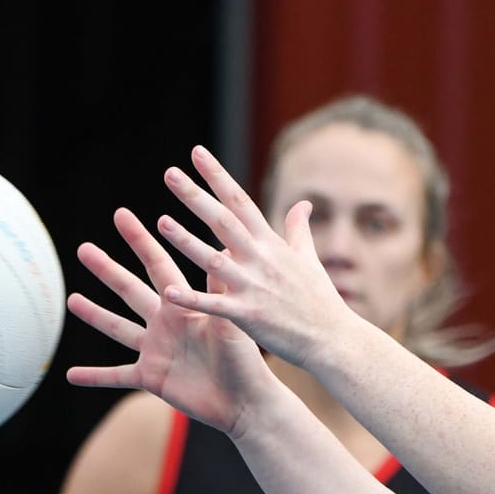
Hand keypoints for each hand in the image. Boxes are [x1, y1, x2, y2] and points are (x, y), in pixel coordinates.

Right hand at [65, 207, 278, 435]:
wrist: (246, 401)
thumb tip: (222, 247)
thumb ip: (219, 291)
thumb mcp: (231, 323)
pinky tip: (69, 375)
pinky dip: (93, 377)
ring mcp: (155, 350)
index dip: (140, 240)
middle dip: (106, 269)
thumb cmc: (246, 361)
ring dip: (94, 315)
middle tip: (83, 249)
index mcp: (183, 305)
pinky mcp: (151, 378)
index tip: (121, 215)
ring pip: (117, 329)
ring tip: (71, 300)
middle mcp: (165, 324)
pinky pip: (115, 377)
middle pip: (129, 290)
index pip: (158, 265)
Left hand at [149, 145, 357, 368]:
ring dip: (187, 241)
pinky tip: (168, 292)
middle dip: (196, 197)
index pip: (240, 202)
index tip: (196, 153)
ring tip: (161, 223)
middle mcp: (260, 260)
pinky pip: (215, 306)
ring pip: (214, 260)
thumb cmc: (320, 300)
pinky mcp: (249, 316)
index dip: (218, 176)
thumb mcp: (310, 259)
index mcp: (271, 244)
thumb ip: (299, 229)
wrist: (333, 339)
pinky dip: (192, 300)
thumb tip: (303, 203)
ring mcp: (254, 287)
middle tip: (170, 174)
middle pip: (223, 221)